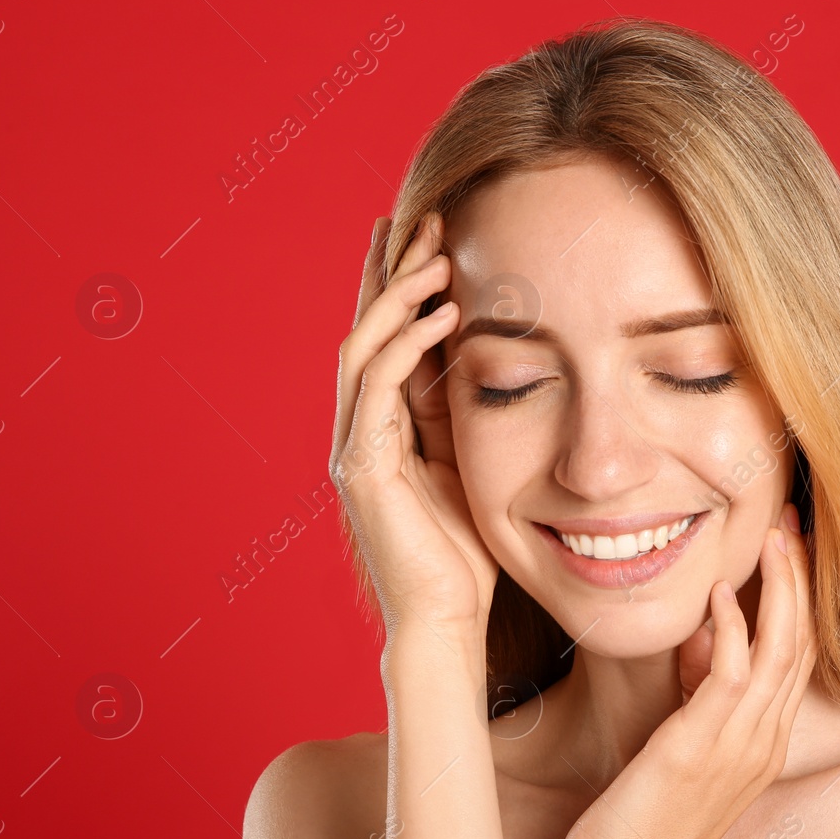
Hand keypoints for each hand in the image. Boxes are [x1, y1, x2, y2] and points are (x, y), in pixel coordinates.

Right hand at [331, 212, 497, 644]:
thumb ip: (460, 417)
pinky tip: (444, 313)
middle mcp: (358, 431)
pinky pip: (379, 389)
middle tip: (421, 216)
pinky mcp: (362, 470)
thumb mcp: (471, 466)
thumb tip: (486, 360)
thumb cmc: (466, 555)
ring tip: (433, 251)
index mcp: (383, 428)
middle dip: (390, 271)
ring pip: (363, 348)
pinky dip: (409, 345)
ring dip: (397, 294)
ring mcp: (353, 449)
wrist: (447, 622)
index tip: (431, 235)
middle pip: (364, 329)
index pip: (386, 339)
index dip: (401, 285)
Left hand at [557, 504, 815, 838]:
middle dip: (801, 580)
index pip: (797, 656)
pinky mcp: (700, 749)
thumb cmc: (642, 824)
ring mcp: (737, 746)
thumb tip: (705, 637)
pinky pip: (733, 677)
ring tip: (775, 537)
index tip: (791, 548)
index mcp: (762, 742)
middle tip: (794, 524)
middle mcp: (762, 742)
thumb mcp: (681, 748)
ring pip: (781, 653)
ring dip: (781, 590)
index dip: (800, 598)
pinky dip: (734, 630)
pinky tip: (724, 593)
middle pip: (802, 645)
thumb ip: (701, 696)